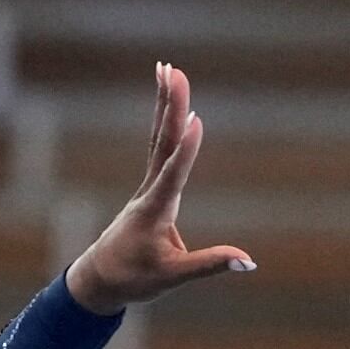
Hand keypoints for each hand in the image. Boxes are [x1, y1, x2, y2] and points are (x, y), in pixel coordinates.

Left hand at [64, 64, 254, 313]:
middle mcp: (150, 191)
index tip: (195, 120)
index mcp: (155, 210)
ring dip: (165, 104)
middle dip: (171, 107)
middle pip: (162, 142)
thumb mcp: (172, 276)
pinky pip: (159, 147)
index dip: (185, 149)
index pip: (173, 174)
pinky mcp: (151, 187)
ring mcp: (148, 186)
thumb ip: (208, 265)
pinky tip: (173, 104)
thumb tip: (249, 262)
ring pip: (158, 139)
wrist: (100, 279)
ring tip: (168, 70)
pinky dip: (165, 122)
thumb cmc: (134, 278)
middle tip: (175, 72)